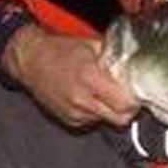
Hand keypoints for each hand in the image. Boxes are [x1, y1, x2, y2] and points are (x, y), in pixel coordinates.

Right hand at [4, 24, 139, 128]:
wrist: (30, 60)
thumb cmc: (60, 50)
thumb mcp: (92, 45)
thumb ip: (116, 56)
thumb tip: (137, 63)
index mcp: (90, 78)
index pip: (125, 103)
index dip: (135, 98)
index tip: (137, 90)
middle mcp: (82, 100)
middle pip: (121, 118)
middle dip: (129, 108)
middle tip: (127, 95)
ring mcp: (75, 113)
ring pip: (108, 121)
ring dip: (112, 110)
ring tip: (105, 92)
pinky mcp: (69, 120)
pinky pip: (93, 121)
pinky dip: (98, 112)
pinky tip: (91, 97)